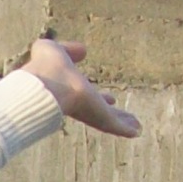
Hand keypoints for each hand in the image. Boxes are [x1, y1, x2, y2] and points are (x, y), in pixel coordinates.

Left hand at [21, 37, 140, 137]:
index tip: (102, 91)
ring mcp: (90, 112)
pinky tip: (136, 132)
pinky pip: (115, 125)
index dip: (91, 91)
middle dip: (105, 106)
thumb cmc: (45, 67)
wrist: (48, 86)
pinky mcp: (99, 118)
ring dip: (122, 120)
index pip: (80, 92)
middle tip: (113, 101)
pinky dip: (125, 129)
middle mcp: (78, 103)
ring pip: (108, 118)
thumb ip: (66, 49)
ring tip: (135, 126)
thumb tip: (83, 50)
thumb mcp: (53, 50)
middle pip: (95, 107)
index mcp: (66, 90)